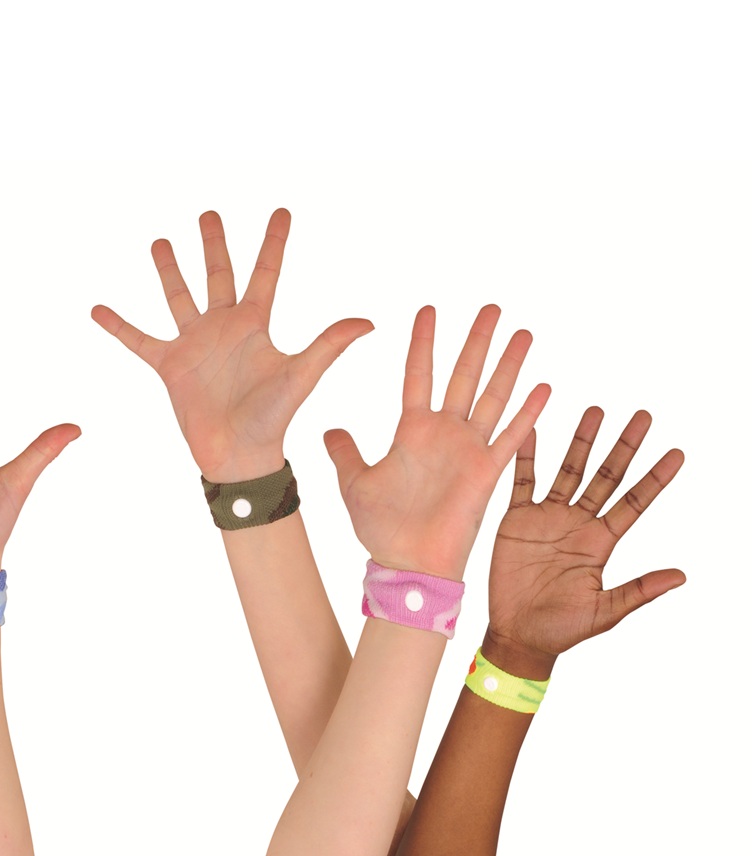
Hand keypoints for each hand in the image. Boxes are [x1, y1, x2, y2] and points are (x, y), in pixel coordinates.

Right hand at [91, 209, 372, 480]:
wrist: (238, 455)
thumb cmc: (274, 418)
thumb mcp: (301, 375)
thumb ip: (328, 345)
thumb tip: (368, 322)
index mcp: (255, 324)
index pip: (266, 272)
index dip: (274, 241)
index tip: (282, 211)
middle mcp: (224, 326)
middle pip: (219, 274)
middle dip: (214, 244)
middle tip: (209, 213)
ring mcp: (194, 343)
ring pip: (179, 296)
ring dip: (169, 270)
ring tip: (161, 242)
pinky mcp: (169, 364)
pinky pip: (138, 340)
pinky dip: (118, 325)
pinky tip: (98, 308)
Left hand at [324, 305, 549, 579]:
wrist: (406, 564)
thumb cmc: (381, 528)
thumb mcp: (354, 481)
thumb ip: (345, 452)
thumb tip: (328, 430)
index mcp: (411, 430)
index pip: (419, 373)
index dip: (424, 343)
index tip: (429, 309)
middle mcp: (443, 433)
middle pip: (463, 375)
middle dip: (477, 341)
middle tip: (491, 307)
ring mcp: (468, 450)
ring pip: (492, 397)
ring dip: (508, 365)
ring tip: (522, 333)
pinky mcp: (486, 473)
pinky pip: (510, 438)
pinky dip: (528, 414)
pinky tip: (544, 386)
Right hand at [483, 407, 684, 674]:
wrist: (518, 632)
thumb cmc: (563, 628)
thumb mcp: (606, 611)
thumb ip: (639, 590)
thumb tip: (681, 575)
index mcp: (601, 543)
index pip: (634, 502)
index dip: (655, 479)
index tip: (677, 454)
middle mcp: (578, 523)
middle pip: (607, 476)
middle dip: (624, 447)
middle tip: (643, 417)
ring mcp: (548, 517)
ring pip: (569, 471)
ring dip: (582, 442)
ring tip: (595, 412)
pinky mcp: (518, 518)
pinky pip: (523, 481)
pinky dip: (527, 456)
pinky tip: (533, 430)